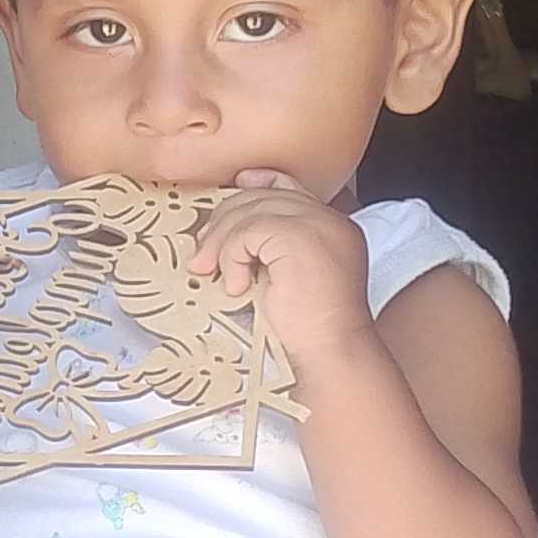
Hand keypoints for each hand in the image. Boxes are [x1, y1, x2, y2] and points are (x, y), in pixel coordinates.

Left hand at [194, 168, 374, 382]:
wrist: (330, 353)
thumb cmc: (310, 330)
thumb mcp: (289, 278)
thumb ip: (272, 251)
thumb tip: (227, 235)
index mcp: (334, 226)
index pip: (290, 187)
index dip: (258, 184)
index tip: (233, 190)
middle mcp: (330, 219)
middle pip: (264, 196)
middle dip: (225, 220)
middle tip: (202, 253)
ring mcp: (318, 225)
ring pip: (252, 211)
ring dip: (221, 242)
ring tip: (208, 271)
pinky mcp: (298, 238)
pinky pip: (248, 232)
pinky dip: (232, 256)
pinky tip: (236, 285)